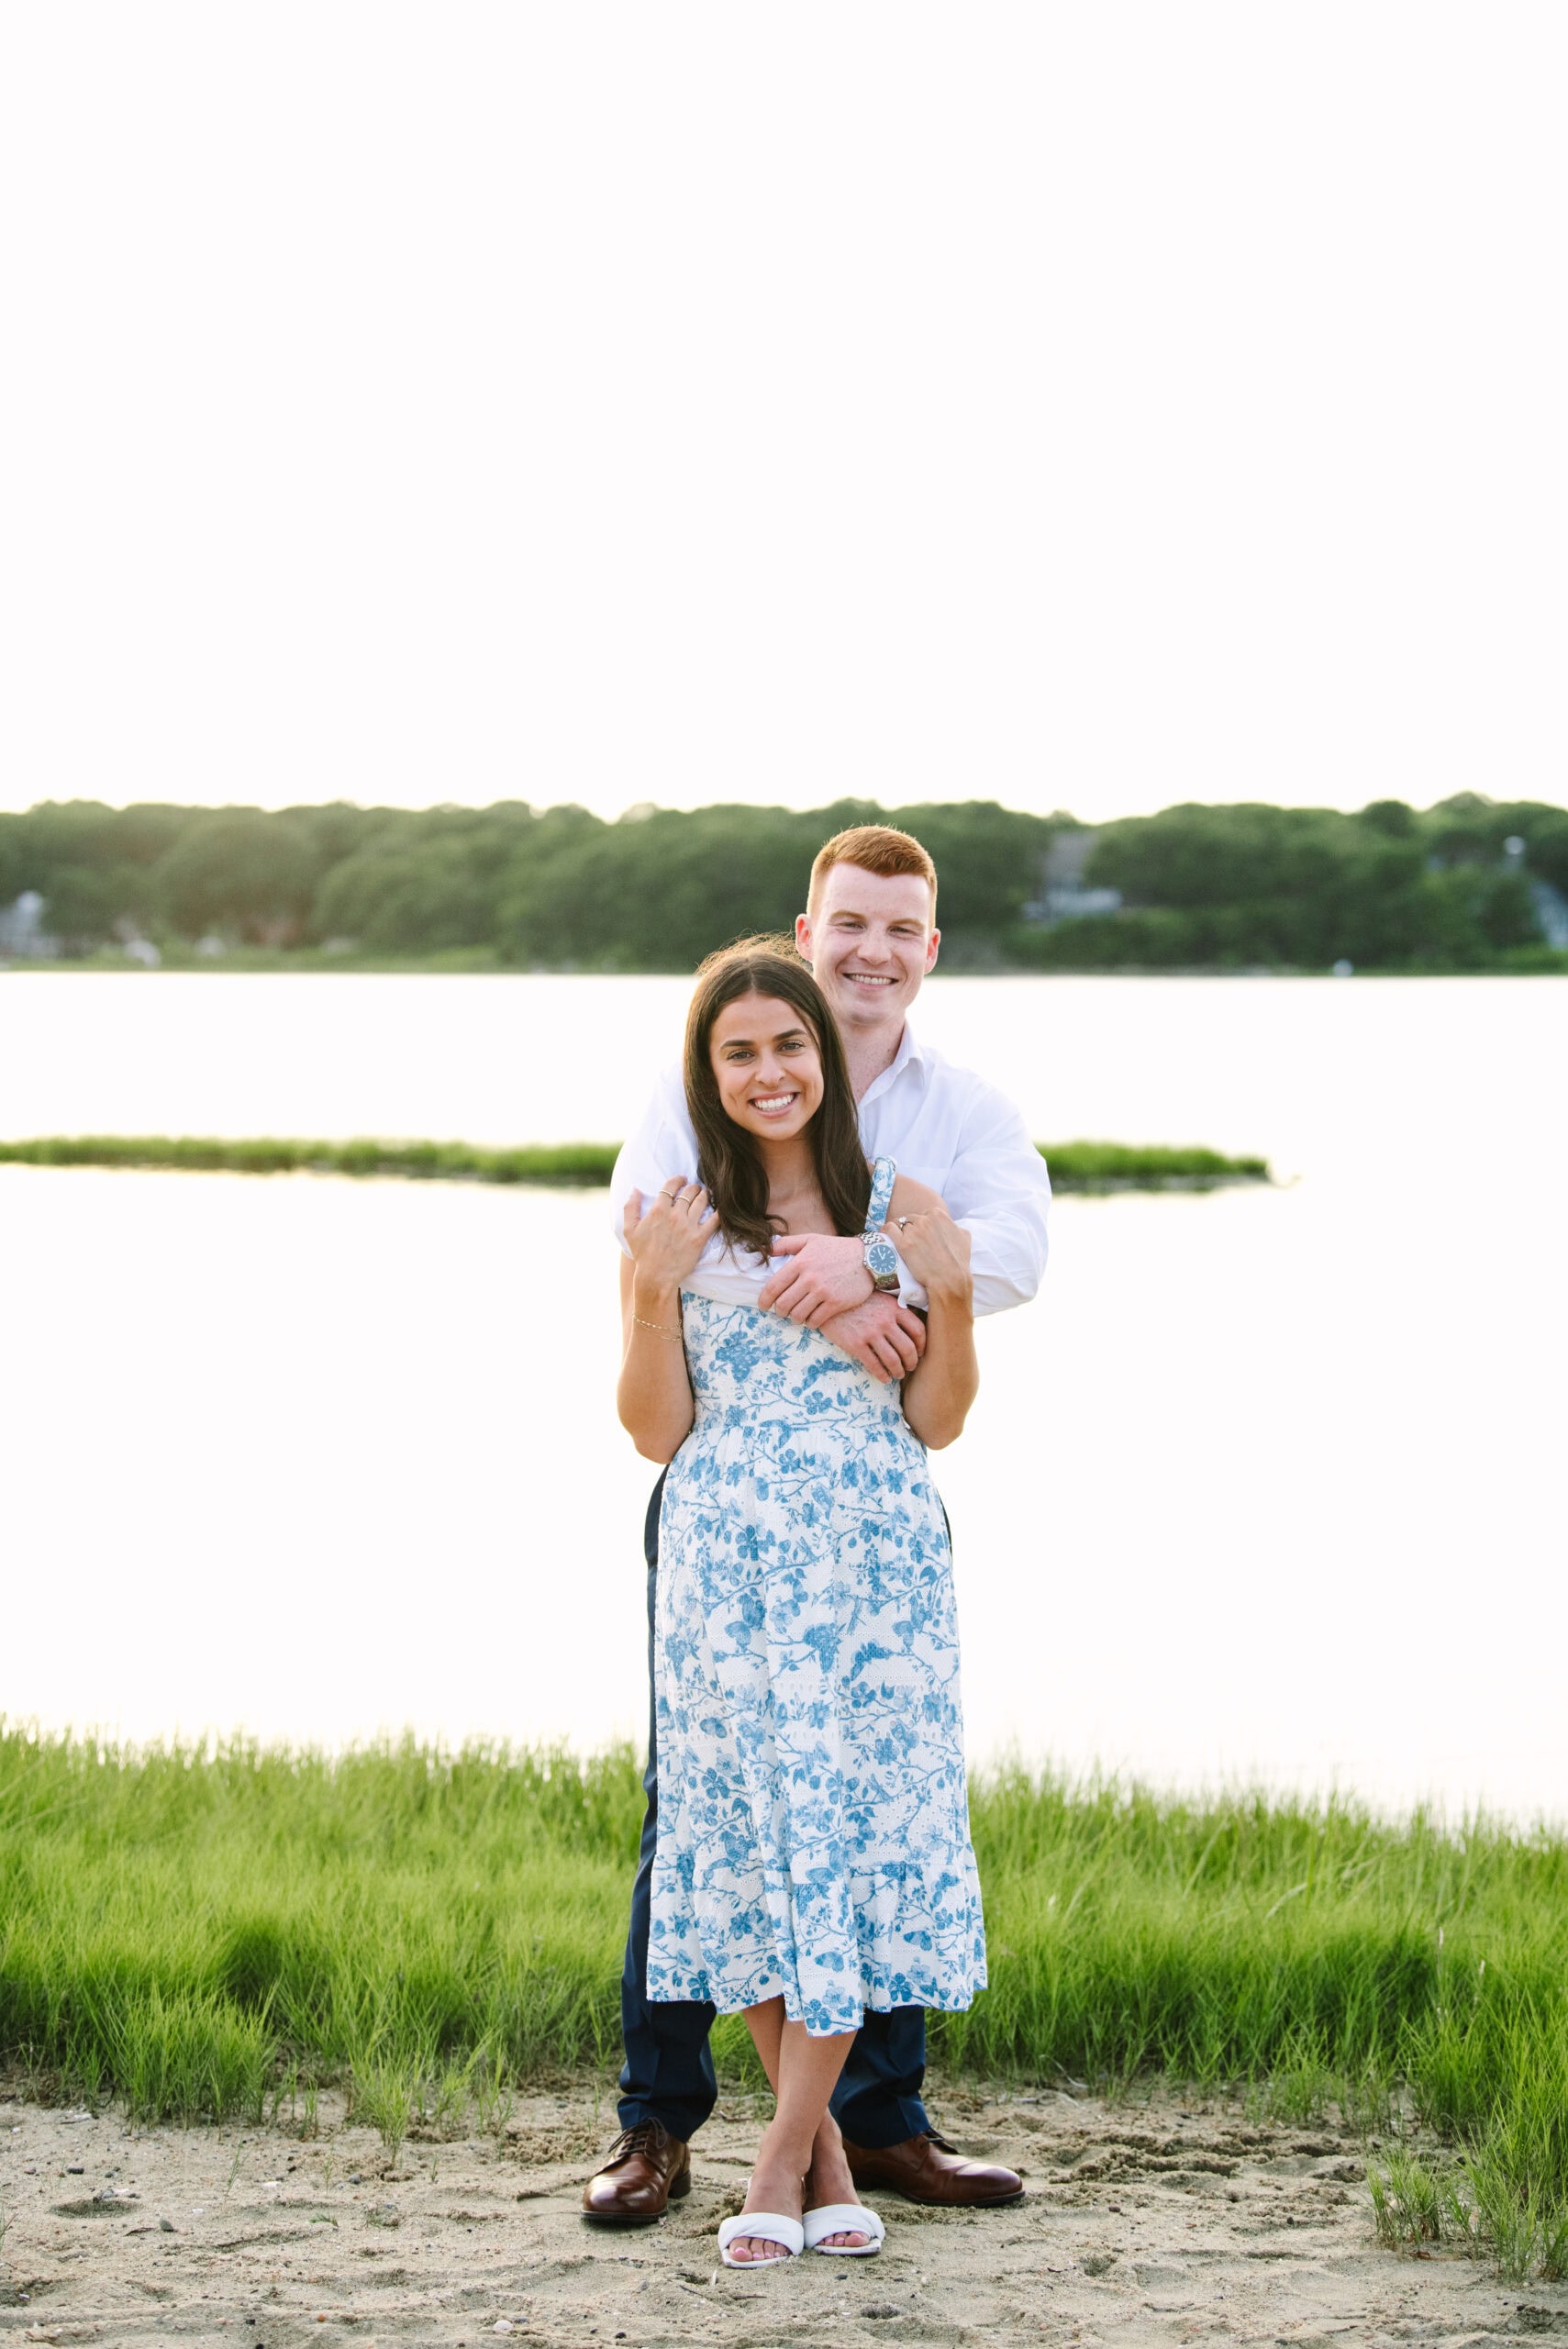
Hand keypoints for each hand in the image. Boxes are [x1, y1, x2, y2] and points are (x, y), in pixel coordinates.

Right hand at [623, 1180, 718, 1288]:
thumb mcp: (629, 1230)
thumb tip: (635, 1190)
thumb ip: (630, 1207)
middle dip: (694, 1186)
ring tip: (706, 1194)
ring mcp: (688, 1226)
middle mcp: (674, 1216)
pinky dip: (718, 1211)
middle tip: (695, 1187)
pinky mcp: (699, 1238)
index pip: (671, 1186)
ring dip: (705, 1194)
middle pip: (689, 1191)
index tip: (682, 1179)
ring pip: (702, 1201)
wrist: (656, 1276)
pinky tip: (719, 1208)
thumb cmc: (642, 1254)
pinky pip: (714, 1220)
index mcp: (658, 1211)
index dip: (678, 1179)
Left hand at [758, 1231, 873, 1325]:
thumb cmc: (838, 1249)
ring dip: (794, 1318)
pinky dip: (809, 1323)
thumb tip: (767, 1251)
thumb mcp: (811, 1239)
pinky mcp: (835, 1303)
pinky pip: (815, 1321)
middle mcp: (809, 1278)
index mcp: (800, 1263)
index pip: (773, 1287)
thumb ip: (786, 1244)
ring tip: (796, 1315)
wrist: (869, 1258)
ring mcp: (823, 1292)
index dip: (764, 1300)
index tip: (763, 1306)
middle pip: (783, 1304)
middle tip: (781, 1311)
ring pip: (797, 1315)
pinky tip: (811, 1319)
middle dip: (779, 1311)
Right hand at [818, 1294, 927, 1382]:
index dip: (922, 1345)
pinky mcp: (856, 1344)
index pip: (918, 1330)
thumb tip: (911, 1328)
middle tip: (910, 1367)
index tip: (920, 1353)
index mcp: (894, 1308)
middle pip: (908, 1348)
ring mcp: (871, 1333)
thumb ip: (895, 1310)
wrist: (828, 1302)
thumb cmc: (856, 1301)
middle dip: (912, 1362)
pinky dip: (882, 1376)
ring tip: (897, 1374)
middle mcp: (885, 1321)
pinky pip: (875, 1365)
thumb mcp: (879, 1298)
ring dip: (898, 1371)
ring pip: (893, 1360)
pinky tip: (884, 1378)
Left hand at [884, 1204, 971, 1306]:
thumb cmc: (958, 1261)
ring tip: (901, 1245)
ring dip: (899, 1233)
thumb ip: (955, 1227)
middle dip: (910, 1230)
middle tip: (912, 1244)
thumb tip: (953, 1226)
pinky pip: (888, 1229)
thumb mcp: (964, 1237)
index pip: (923, 1215)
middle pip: (910, 1220)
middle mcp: (925, 1220)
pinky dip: (886, 1232)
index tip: (921, 1237)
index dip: (921, 1226)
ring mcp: (913, 1231)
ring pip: (899, 1225)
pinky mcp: (903, 1244)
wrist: (950, 1280)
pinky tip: (886, 1238)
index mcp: (938, 1214)